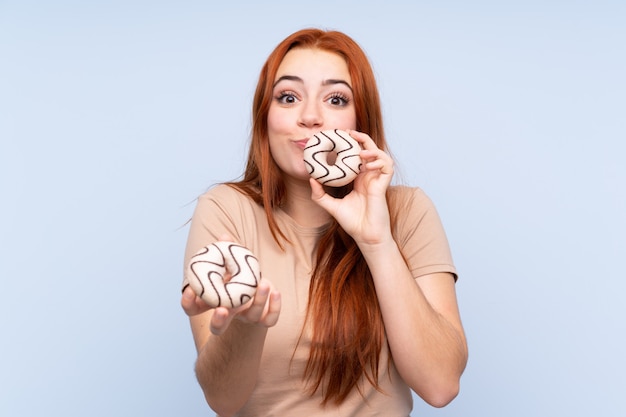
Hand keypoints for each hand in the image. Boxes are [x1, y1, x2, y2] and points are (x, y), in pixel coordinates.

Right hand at [181, 235, 281, 334]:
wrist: (255, 293)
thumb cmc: (236, 276)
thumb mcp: (229, 265)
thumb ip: (225, 253)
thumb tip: (224, 236)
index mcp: (213, 302)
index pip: (193, 309)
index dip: (188, 302)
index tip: (190, 290)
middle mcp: (229, 314)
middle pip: (217, 328)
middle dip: (218, 320)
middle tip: (222, 309)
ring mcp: (247, 318)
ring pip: (250, 318)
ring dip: (257, 302)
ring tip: (263, 283)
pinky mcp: (264, 319)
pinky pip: (270, 320)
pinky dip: (275, 307)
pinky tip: (276, 292)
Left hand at [310, 129, 393, 244]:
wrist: (365, 236)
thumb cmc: (352, 223)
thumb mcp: (331, 206)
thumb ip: (320, 195)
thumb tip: (311, 179)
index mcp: (359, 179)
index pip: (357, 156)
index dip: (351, 145)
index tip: (339, 136)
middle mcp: (369, 177)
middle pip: (369, 151)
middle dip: (362, 139)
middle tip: (348, 132)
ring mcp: (377, 180)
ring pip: (381, 155)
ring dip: (372, 149)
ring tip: (360, 151)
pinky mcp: (383, 186)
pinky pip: (387, 166)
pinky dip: (379, 161)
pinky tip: (368, 165)